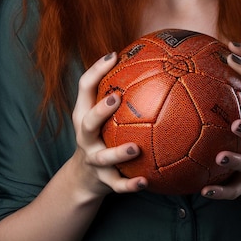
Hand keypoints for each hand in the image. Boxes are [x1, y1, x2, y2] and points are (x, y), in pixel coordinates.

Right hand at [70, 52, 147, 196]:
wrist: (83, 178)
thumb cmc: (102, 135)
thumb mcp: (104, 115)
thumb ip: (122, 92)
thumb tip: (157, 61)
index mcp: (85, 114)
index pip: (84, 88)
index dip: (95, 70)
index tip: (113, 55)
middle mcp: (85, 136)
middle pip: (88, 121)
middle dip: (100, 110)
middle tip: (116, 99)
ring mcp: (93, 159)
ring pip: (102, 157)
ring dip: (118, 153)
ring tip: (135, 148)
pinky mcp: (103, 180)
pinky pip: (117, 185)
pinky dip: (130, 185)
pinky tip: (145, 182)